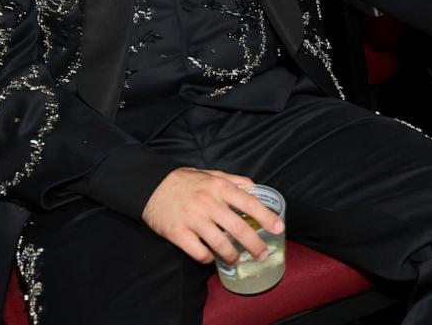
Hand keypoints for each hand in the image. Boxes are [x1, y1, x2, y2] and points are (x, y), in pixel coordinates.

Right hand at [142, 168, 284, 264]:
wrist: (152, 185)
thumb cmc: (187, 181)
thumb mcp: (212, 174)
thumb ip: (235, 181)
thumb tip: (256, 188)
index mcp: (220, 187)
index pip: (249, 202)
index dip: (266, 217)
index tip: (279, 229)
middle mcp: (209, 203)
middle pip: (238, 228)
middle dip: (255, 245)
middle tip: (262, 254)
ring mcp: (193, 219)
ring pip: (220, 244)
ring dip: (232, 255)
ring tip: (236, 258)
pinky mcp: (178, 233)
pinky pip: (199, 252)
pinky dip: (208, 258)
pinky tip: (210, 257)